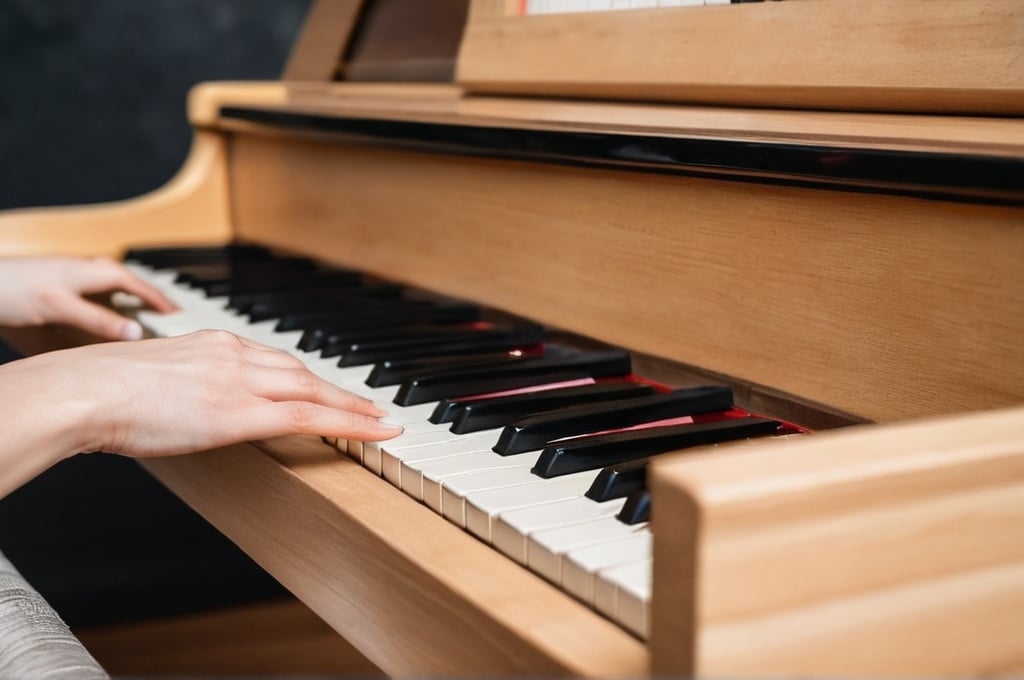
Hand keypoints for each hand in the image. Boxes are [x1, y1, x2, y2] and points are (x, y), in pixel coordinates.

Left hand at [0, 256, 175, 339]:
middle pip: (131, 284)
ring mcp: (75, 277)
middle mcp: (89, 271)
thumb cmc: (12, 289)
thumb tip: (136, 334)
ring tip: (143, 321)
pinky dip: (110, 309)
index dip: (163, 304)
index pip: (142, 286)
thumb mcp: (61, 308)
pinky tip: (105, 323)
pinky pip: (98, 296)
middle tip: (168, 318)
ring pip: (115, 289)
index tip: (181, 318)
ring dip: (131, 303)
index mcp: (96, 271)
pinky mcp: (62, 288)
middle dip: (151, 300)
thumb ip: (99, 322)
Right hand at [2, 330, 401, 463]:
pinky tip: (372, 430)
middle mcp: (236, 355)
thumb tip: (195, 403)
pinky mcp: (242, 411)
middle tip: (371, 404)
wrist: (85, 391)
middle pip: (304, 372)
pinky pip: (309, 415)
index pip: (276, 359)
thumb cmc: (104, 391)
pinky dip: (348, 422)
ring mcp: (242, 381)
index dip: (308, 376)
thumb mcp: (155, 377)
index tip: (327, 385)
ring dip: (354, 407)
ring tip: (380, 421)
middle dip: (341, 389)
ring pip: (315, 391)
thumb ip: (186, 384)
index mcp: (214, 344)